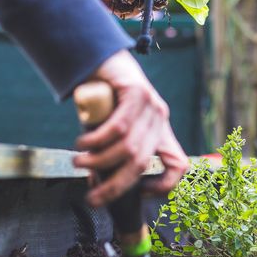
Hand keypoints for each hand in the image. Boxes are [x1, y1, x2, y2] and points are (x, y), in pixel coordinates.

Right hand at [72, 50, 188, 206]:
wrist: (102, 58)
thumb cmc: (104, 100)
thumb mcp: (115, 130)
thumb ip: (112, 154)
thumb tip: (98, 184)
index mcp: (161, 132)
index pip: (178, 165)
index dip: (164, 187)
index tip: (138, 195)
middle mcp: (160, 120)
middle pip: (142, 162)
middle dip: (115, 186)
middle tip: (92, 198)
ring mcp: (151, 105)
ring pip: (128, 147)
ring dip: (98, 162)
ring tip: (78, 163)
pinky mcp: (137, 92)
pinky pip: (117, 127)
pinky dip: (96, 141)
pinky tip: (82, 143)